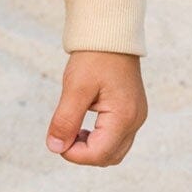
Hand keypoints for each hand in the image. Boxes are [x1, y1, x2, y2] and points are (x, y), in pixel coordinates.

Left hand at [45, 51, 146, 165]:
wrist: (110, 34)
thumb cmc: (93, 58)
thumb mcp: (74, 88)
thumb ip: (65, 120)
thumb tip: (55, 147)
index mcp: (124, 117)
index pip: (99, 154)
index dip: (74, 154)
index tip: (56, 140)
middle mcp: (135, 121)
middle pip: (109, 157)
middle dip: (83, 154)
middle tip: (62, 136)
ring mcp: (136, 117)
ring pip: (115, 150)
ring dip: (91, 148)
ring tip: (72, 130)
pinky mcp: (132, 112)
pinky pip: (117, 137)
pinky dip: (99, 138)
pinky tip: (82, 126)